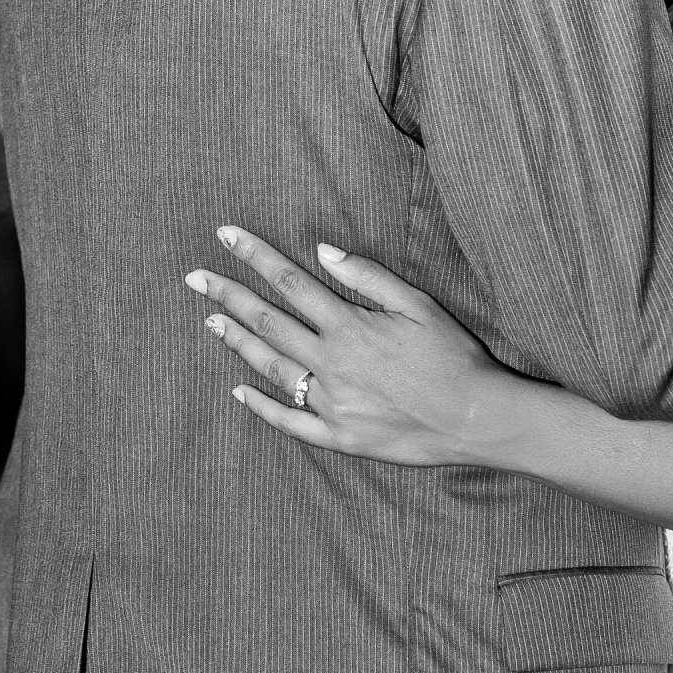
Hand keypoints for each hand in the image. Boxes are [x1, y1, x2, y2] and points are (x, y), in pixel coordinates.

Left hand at [186, 227, 529, 467]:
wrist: (477, 418)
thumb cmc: (454, 356)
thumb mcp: (419, 304)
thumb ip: (367, 277)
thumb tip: (322, 251)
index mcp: (349, 327)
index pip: (290, 282)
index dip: (255, 256)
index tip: (226, 235)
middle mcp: (331, 364)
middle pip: (268, 322)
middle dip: (229, 294)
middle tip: (196, 277)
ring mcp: (330, 403)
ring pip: (271, 368)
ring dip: (237, 341)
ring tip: (210, 320)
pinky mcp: (338, 436)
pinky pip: (289, 422)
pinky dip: (261, 406)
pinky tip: (239, 392)